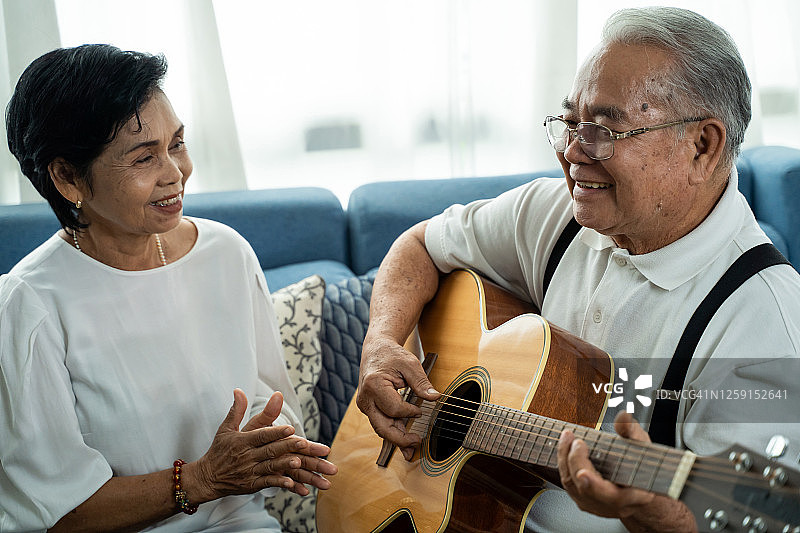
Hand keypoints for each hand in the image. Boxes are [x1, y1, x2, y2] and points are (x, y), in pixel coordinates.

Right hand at [187, 389, 336, 501]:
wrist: (207, 477)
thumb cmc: (220, 449)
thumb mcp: (227, 428)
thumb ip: (237, 409)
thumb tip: (239, 390)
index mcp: (242, 441)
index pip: (262, 435)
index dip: (276, 432)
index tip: (291, 428)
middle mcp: (247, 456)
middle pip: (271, 450)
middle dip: (288, 447)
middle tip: (305, 443)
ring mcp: (250, 471)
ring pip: (271, 467)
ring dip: (286, 466)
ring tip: (300, 462)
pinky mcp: (252, 485)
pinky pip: (267, 483)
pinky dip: (279, 483)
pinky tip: (292, 483)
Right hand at [357, 334, 439, 459]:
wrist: (376, 349)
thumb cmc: (391, 354)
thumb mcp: (410, 364)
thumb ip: (422, 383)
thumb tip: (435, 398)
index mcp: (374, 385)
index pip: (394, 409)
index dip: (410, 412)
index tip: (421, 410)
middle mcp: (365, 399)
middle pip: (382, 427)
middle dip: (400, 439)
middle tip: (417, 442)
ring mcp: (365, 405)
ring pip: (381, 429)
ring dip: (397, 439)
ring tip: (412, 448)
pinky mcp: (369, 408)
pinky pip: (381, 423)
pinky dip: (393, 432)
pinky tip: (404, 441)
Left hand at [557, 412, 696, 531]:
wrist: (639, 486)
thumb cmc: (643, 465)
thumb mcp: (643, 446)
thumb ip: (632, 432)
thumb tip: (623, 417)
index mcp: (634, 496)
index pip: (611, 496)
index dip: (594, 485)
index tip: (582, 472)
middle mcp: (614, 506)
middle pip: (586, 489)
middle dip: (576, 462)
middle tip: (576, 440)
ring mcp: (597, 506)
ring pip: (573, 487)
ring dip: (565, 460)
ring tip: (567, 437)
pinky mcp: (585, 502)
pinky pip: (568, 485)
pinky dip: (564, 464)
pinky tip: (565, 447)